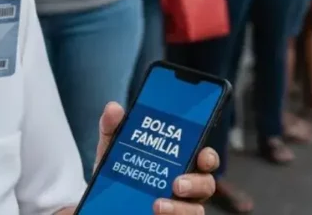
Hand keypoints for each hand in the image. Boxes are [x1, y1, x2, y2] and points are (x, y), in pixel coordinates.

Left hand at [94, 103, 217, 213]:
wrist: (102, 200)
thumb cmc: (117, 171)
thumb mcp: (111, 148)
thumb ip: (113, 127)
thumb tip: (114, 108)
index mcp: (178, 162)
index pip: (203, 158)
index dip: (208, 156)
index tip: (203, 155)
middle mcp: (184, 185)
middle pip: (206, 184)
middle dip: (196, 183)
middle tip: (177, 183)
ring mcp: (179, 207)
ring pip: (195, 210)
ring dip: (179, 208)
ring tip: (158, 205)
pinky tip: (152, 214)